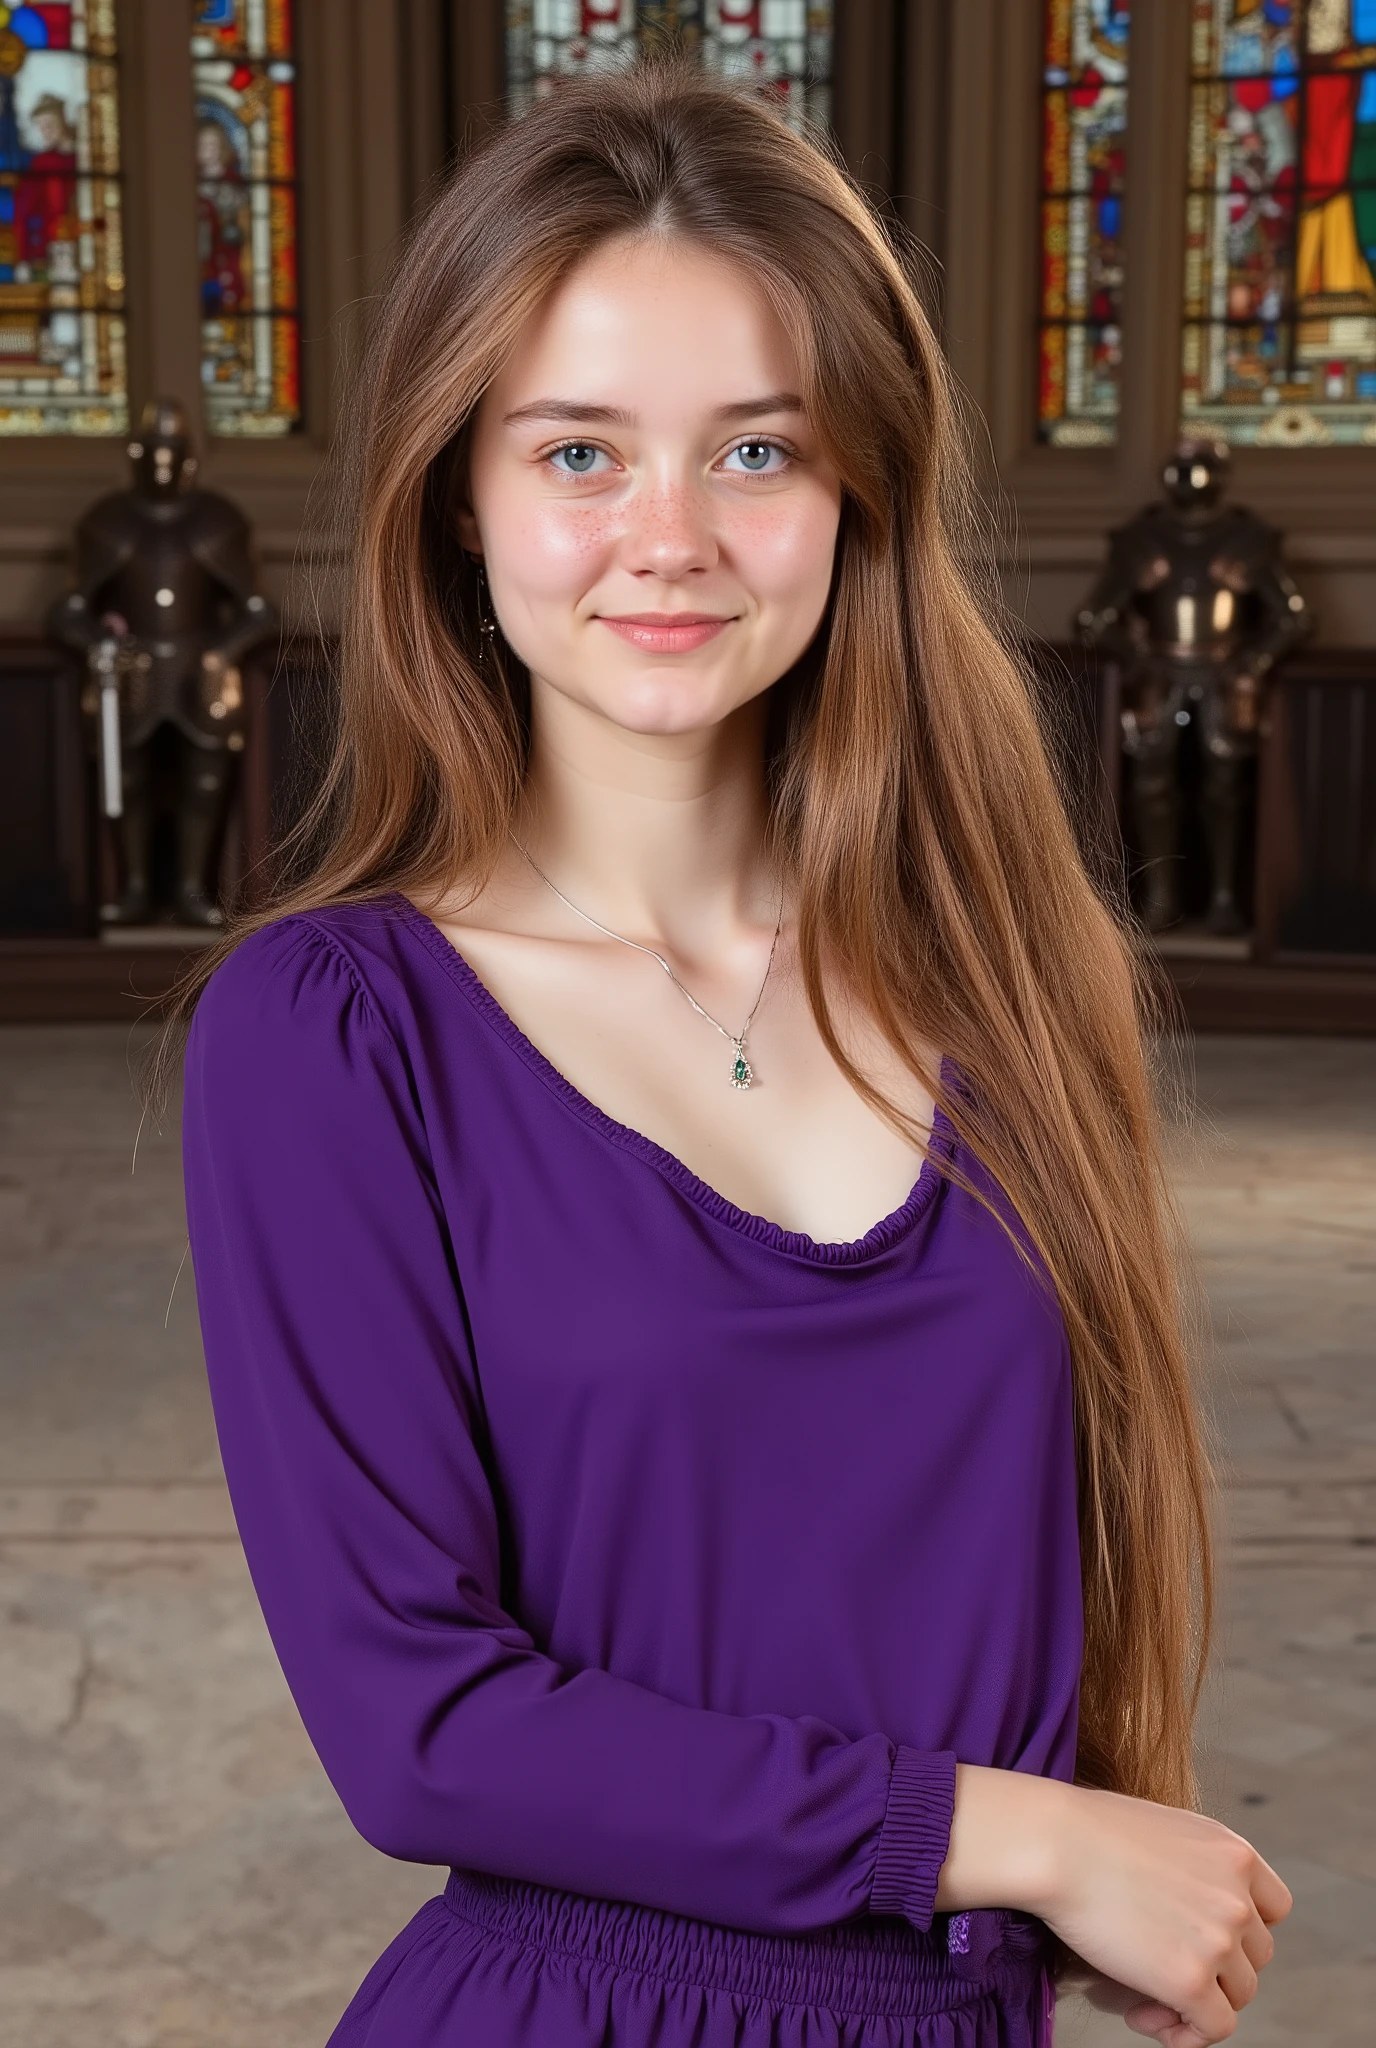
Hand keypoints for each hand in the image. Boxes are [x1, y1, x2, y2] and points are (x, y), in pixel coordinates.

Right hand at [937, 1769, 1291, 2046]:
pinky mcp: (1191, 1981)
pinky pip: (1214, 2027)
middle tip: (1164, 1970)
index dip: (1242, 1928)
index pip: (1272, 1908)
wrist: (1054, 1844)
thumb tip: (1192, 1912)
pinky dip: (1187, 2032)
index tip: (1204, 1934)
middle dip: (1217, 1967)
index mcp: (1235, 1854)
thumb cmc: (1088, 1830)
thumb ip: (1197, 1865)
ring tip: (1147, 1996)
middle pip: (1255, 1955)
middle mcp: (1238, 1897)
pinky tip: (1147, 2016)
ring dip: (1199, 2001)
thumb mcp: (1165, 1830)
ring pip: (1239, 1994)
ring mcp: (1219, 1940)